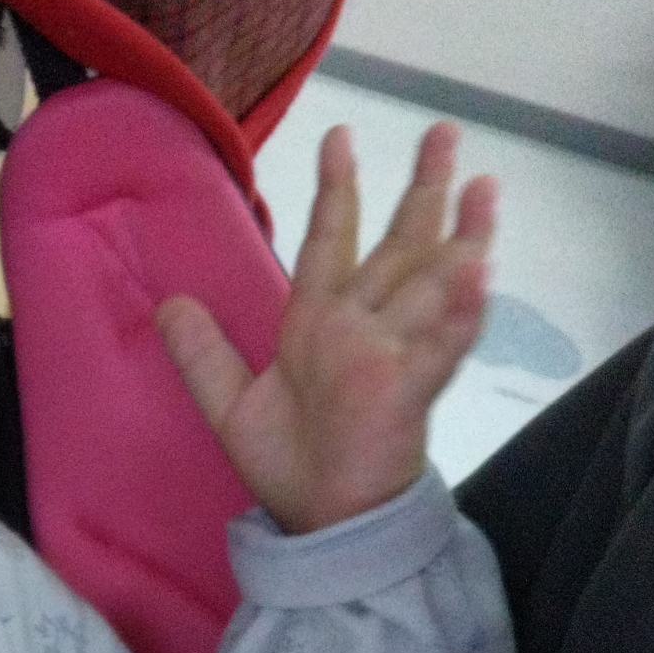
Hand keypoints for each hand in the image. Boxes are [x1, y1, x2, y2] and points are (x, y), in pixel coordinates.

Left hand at [154, 122, 494, 533]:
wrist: (318, 522)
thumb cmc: (289, 466)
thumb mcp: (231, 406)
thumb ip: (202, 354)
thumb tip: (167, 302)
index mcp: (319, 323)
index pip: (329, 241)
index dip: (336, 190)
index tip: (339, 137)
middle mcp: (362, 327)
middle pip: (398, 245)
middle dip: (423, 189)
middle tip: (445, 130)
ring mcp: (391, 355)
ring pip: (432, 283)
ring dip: (461, 236)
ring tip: (485, 185)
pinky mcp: (408, 392)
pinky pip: (440, 346)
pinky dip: (459, 312)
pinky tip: (480, 272)